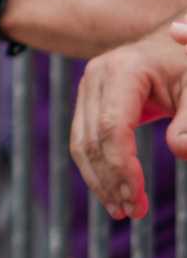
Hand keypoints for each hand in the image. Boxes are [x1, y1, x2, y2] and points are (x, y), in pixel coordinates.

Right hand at [71, 26, 186, 220]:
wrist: (174, 45)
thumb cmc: (186, 65)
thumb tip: (180, 151)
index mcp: (123, 70)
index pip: (112, 127)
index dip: (122, 167)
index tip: (138, 199)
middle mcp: (96, 76)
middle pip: (93, 138)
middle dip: (111, 180)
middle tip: (134, 212)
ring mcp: (88, 87)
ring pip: (81, 143)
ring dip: (99, 180)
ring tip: (123, 209)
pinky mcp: (89, 100)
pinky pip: (84, 139)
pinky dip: (96, 168)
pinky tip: (112, 192)